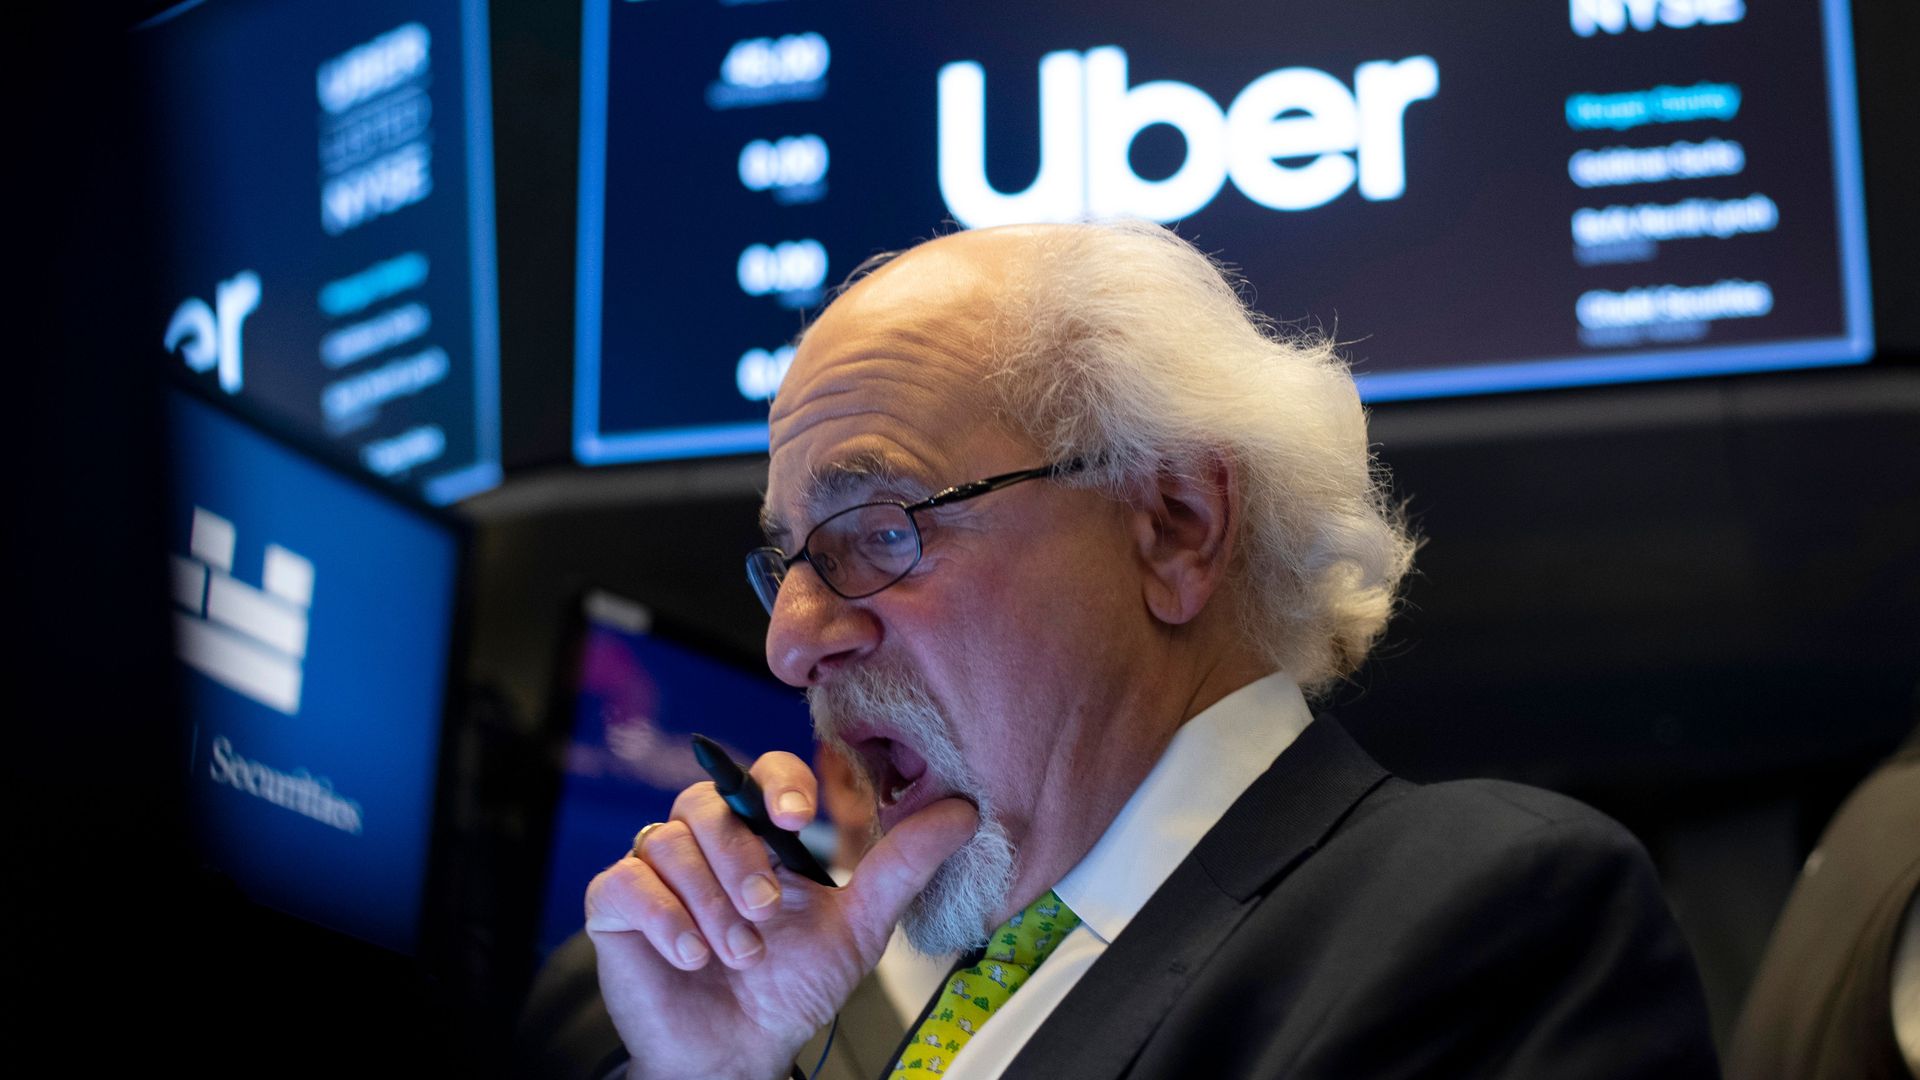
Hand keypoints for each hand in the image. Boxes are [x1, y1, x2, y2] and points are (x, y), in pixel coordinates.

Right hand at [585, 750, 977, 1079]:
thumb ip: (902, 868)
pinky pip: (628, 884)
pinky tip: (693, 955)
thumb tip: (963, 813)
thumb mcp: (858, 926)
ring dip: (712, 902)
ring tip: (739, 952)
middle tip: (768, 910)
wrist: (738, 1052)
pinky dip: (667, 919)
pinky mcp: (615, 904)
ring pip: (669, 842)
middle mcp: (707, 842)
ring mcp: (657, 870)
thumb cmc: (790, 988)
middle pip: (707, 803)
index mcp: (761, 836)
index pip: (763, 773)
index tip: (796, 816)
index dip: (776, 781)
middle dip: (742, 858)